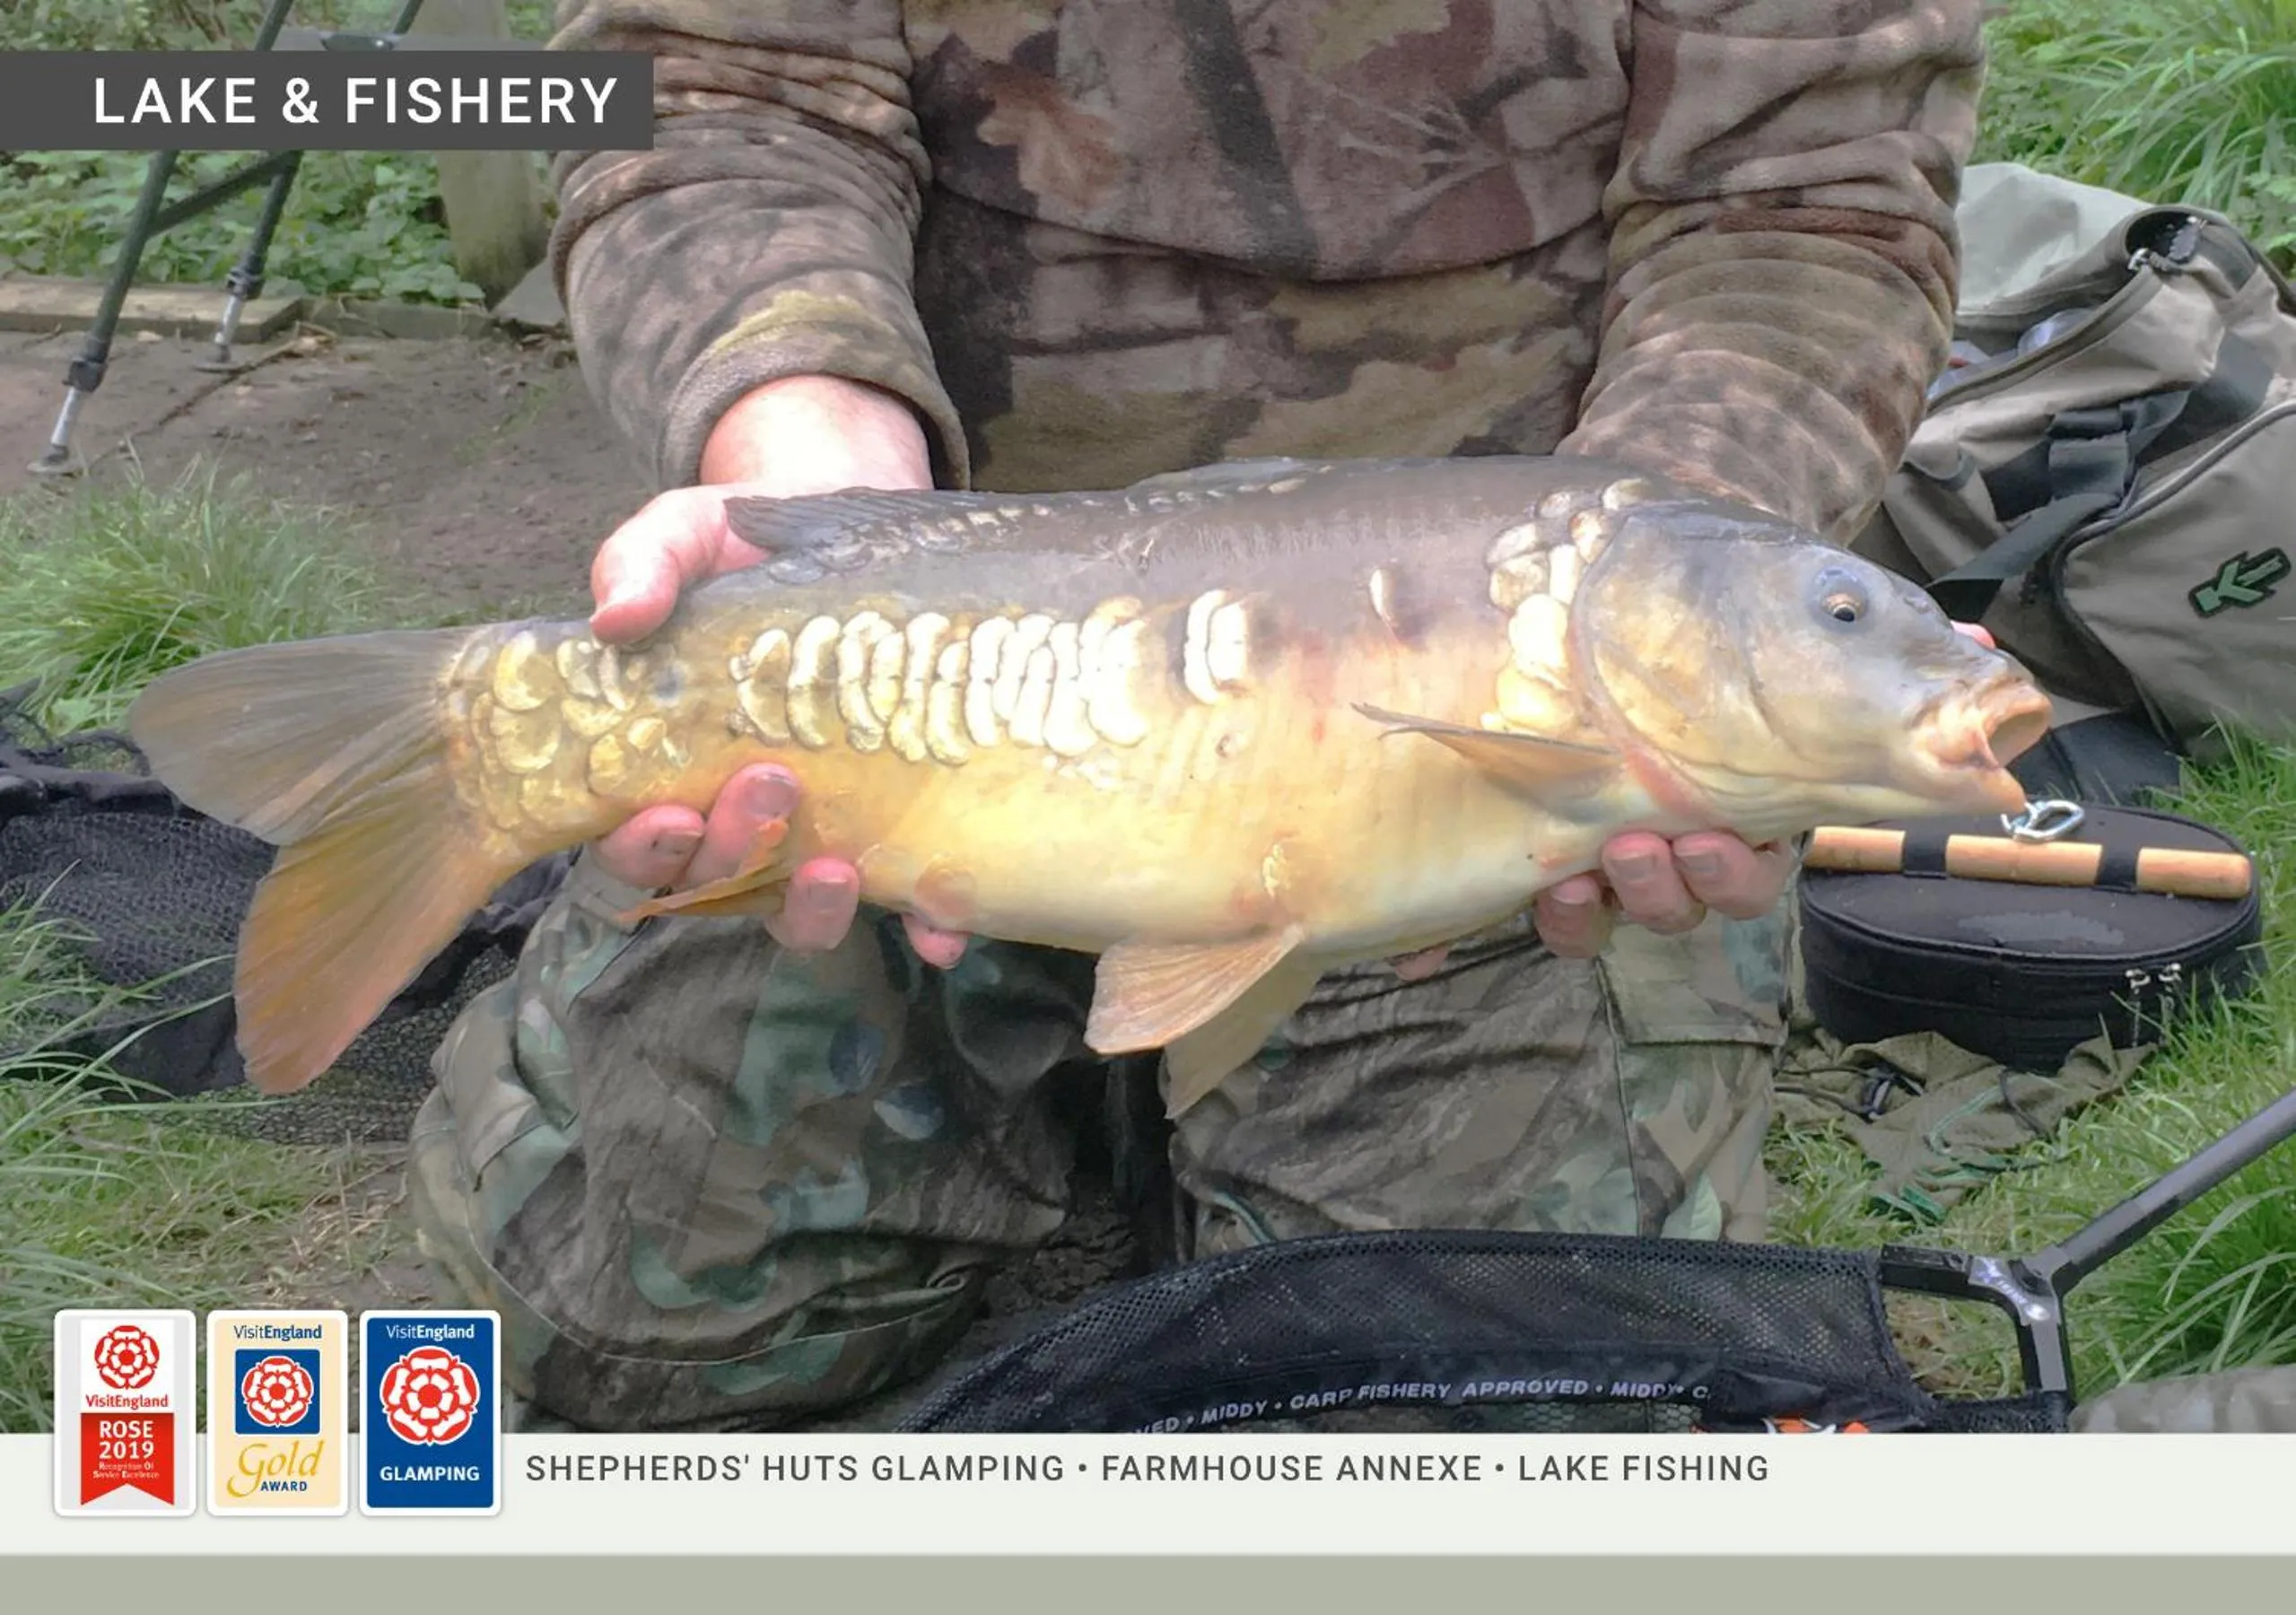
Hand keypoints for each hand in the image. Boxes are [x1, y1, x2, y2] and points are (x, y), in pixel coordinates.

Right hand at [584, 376, 970, 966]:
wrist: (842, 516)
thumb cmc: (740, 542)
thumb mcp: (684, 534)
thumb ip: (641, 564)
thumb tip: (614, 618)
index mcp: (664, 766)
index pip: (637, 840)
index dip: (645, 847)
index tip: (671, 814)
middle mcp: (733, 815)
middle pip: (716, 880)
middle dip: (735, 852)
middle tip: (770, 787)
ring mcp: (813, 829)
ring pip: (797, 909)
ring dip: (811, 909)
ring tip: (837, 870)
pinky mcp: (888, 825)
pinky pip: (903, 896)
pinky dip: (921, 925)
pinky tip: (941, 931)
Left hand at [1527, 621, 2000, 959]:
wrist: (1635, 633)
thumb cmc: (1725, 659)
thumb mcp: (1797, 649)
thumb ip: (1881, 653)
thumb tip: (1987, 654)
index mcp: (1747, 817)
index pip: (1758, 873)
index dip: (1740, 871)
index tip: (1726, 838)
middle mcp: (1690, 850)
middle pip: (1698, 901)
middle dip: (1681, 884)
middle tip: (1661, 842)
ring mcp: (1628, 861)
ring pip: (1636, 910)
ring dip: (1628, 892)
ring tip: (1615, 846)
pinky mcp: (1566, 861)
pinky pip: (1570, 921)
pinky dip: (1566, 916)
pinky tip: (1557, 885)